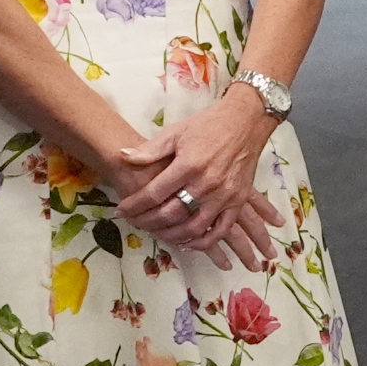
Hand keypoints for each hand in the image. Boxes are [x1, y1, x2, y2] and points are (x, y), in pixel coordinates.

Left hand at [108, 96, 288, 271]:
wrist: (245, 123)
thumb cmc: (208, 126)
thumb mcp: (176, 132)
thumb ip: (150, 149)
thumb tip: (122, 156)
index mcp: (188, 165)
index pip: (154, 193)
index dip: (134, 205)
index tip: (120, 211)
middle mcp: (206, 184)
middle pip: (171, 214)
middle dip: (148, 222)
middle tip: (135, 223)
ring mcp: (224, 196)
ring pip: (194, 227)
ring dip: (171, 235)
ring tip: (156, 233)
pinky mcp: (237, 201)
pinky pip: (220, 230)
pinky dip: (203, 242)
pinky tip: (187, 242)